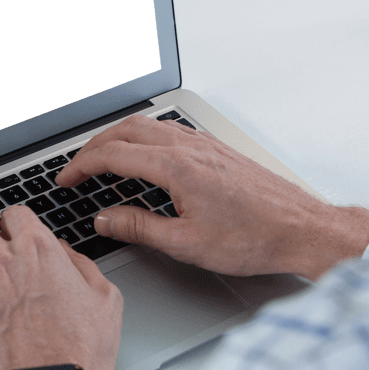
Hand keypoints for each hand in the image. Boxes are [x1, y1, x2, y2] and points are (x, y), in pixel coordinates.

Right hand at [55, 115, 368, 280]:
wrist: (303, 229)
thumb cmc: (254, 238)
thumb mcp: (186, 244)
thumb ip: (139, 227)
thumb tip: (105, 218)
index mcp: (176, 167)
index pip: (113, 155)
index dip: (81, 166)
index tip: (66, 179)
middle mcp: (190, 148)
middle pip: (126, 130)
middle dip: (93, 146)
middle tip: (75, 167)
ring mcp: (205, 144)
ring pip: (149, 125)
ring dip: (118, 136)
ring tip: (102, 156)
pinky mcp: (218, 149)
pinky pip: (170, 130)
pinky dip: (144, 136)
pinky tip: (145, 153)